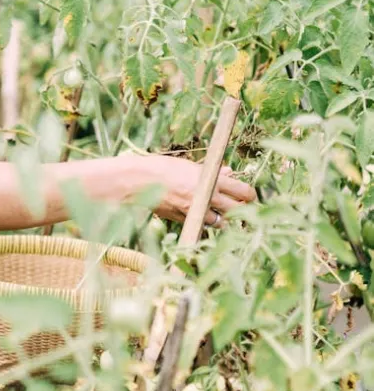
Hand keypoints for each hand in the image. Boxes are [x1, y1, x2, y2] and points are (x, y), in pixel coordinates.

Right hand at [134, 154, 256, 225]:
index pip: (243, 191)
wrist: (139, 182)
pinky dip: (206, 222)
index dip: (250, 194)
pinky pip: (202, 225)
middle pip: (237, 209)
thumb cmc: (163, 168)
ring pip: (221, 222)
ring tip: (222, 213)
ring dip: (224, 219)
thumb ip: (212, 172)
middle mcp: (206, 197)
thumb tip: (229, 172)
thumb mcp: (190, 165)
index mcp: (211, 180)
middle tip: (242, 207)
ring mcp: (196, 211)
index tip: (250, 195)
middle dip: (242, 209)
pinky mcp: (184, 220)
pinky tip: (203, 215)